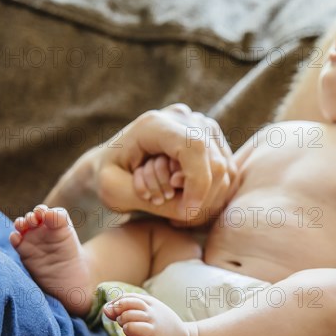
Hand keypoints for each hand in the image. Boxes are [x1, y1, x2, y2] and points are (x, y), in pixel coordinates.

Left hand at [95, 104, 236, 224]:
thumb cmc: (108, 177)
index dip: (197, 184)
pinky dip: (212, 196)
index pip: (194, 148)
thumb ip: (150, 199)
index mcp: (154, 124)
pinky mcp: (213, 140)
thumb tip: (188, 207)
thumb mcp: (114, 192)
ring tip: (177, 211)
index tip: (184, 212)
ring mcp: (202, 126)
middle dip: (200, 198)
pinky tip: (188, 204)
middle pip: (215, 163)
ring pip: (225, 171)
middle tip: (175, 217)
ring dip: (205, 200)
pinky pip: (227, 174)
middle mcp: (184, 117)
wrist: (112, 162)